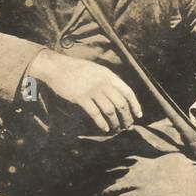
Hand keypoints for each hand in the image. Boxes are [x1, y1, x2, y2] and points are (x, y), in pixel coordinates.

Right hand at [27, 50, 142, 133]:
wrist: (57, 67)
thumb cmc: (78, 69)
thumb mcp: (98, 70)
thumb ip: (109, 81)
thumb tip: (120, 94)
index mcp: (109, 76)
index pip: (128, 92)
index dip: (135, 105)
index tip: (138, 115)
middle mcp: (103, 83)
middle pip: (121, 103)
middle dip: (126, 117)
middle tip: (128, 126)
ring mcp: (92, 90)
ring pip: (110, 110)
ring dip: (115, 122)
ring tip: (116, 128)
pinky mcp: (81, 98)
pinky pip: (95, 113)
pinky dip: (102, 123)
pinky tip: (105, 128)